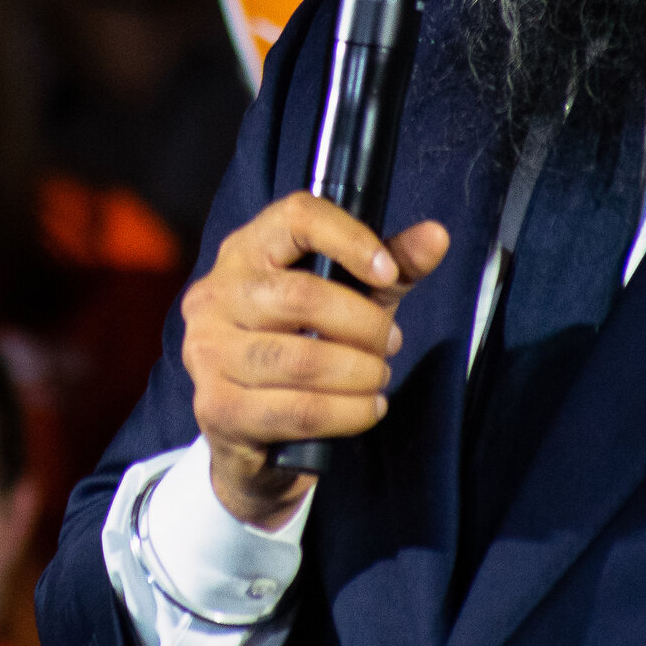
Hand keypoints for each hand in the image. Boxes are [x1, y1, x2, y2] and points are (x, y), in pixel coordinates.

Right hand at [180, 193, 448, 528]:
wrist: (248, 429)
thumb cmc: (301, 344)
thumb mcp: (350, 297)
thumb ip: (392, 267)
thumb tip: (437, 236)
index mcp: (246, 250)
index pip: (295, 216)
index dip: (349, 238)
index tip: (388, 272)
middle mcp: (215, 293)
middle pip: (302, 296)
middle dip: (365, 326)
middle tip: (390, 345)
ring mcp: (208, 351)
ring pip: (303, 360)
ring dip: (360, 374)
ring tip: (379, 380)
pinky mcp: (216, 406)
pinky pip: (298, 411)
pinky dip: (347, 413)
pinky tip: (367, 410)